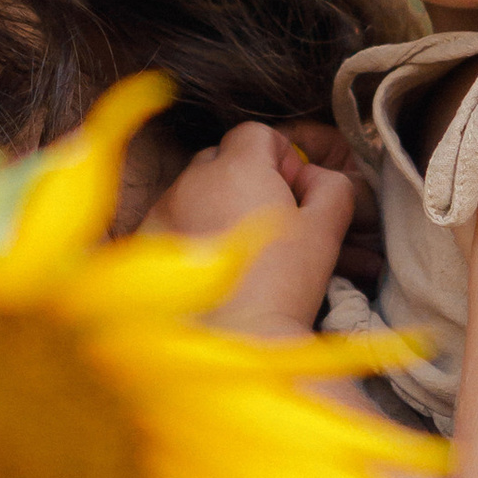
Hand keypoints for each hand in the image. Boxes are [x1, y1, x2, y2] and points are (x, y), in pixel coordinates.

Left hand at [140, 119, 356, 337]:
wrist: (237, 342)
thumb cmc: (284, 286)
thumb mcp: (326, 230)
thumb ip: (332, 187)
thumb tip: (319, 178)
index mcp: (237, 167)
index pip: (257, 134)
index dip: (281, 158)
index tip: (293, 194)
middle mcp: (192, 180)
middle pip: (221, 158)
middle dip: (247, 177)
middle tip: (270, 218)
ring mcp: (164, 210)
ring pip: (194, 189)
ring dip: (217, 203)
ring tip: (239, 243)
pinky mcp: (145, 241)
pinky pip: (171, 219)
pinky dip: (189, 230)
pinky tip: (211, 263)